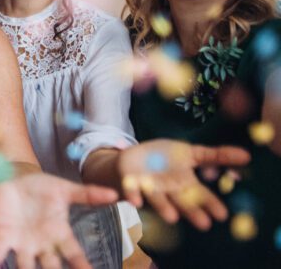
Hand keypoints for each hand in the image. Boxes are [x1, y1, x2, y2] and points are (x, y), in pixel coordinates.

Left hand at [0, 173, 117, 268]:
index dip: (82, 266)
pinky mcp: (3, 234)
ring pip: (25, 266)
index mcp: (59, 234)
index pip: (74, 255)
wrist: (15, 176)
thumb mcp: (65, 190)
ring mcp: (22, 242)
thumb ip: (88, 194)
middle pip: (51, 268)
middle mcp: (42, 244)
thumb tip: (116, 194)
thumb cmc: (42, 186)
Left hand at [117, 139, 249, 229]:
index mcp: (185, 184)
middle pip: (181, 201)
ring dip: (164, 208)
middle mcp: (169, 191)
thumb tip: (247, 155)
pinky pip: (131, 191)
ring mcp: (149, 189)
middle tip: (203, 223)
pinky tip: (135, 201)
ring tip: (172, 217)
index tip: (222, 215)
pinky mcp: (130, 184)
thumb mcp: (190, 153)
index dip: (210, 204)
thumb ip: (215, 156)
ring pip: (158, 199)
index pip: (201, 195)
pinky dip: (133, 195)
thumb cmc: (164, 159)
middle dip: (191, 212)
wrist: (130, 160)